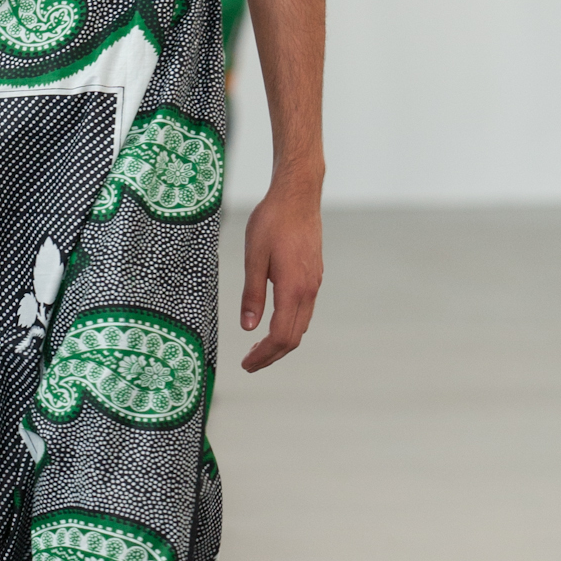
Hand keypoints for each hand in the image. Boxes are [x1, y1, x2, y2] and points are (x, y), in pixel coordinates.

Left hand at [240, 181, 322, 370]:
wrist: (298, 195)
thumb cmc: (272, 221)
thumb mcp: (254, 257)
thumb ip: (251, 294)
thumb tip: (248, 328)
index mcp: (293, 288)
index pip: (281, 336)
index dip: (264, 355)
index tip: (246, 364)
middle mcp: (308, 289)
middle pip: (294, 337)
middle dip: (271, 355)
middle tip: (249, 363)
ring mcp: (314, 283)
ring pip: (301, 325)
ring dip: (280, 341)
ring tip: (258, 347)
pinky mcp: (314, 275)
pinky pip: (304, 310)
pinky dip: (289, 325)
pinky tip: (273, 322)